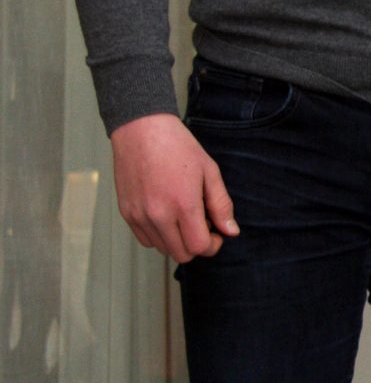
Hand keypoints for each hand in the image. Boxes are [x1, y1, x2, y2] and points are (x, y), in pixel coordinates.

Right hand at [110, 112, 238, 263]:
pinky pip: (145, 239)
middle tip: (201, 224)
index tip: (215, 233)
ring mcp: (139, 215)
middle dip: (196, 245)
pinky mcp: (126, 212)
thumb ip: (221, 205)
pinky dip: (158, 235)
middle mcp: (158, 214)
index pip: (199, 247)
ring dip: (177, 241)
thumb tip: (231, 231)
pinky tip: (166, 215)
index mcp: (183, 204)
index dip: (212, 245)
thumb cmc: (177, 146)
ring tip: (182, 216)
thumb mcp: (209, 171)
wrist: (141, 129)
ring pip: (163, 249)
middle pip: (181, 254)